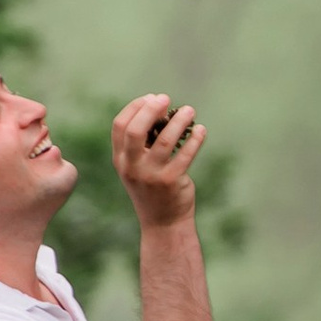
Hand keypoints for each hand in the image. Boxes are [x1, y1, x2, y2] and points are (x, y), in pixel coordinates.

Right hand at [111, 92, 206, 229]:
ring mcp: (151, 175)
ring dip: (179, 121)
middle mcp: (131, 166)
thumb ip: (142, 142)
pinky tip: (201, 130)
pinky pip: (186, 154)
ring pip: (165, 140)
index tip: (151, 98)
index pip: (120, 126)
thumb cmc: (152, 187)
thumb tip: (160, 107)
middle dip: (151, 109)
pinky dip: (195, 139)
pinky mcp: (171, 181)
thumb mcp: (138, 166)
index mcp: (120, 159)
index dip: (135, 107)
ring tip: (190, 111)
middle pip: (135, 130)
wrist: (163, 222)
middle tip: (166, 98)